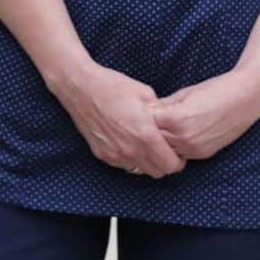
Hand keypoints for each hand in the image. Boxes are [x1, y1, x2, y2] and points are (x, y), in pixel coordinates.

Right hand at [50, 60, 185, 178]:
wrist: (81, 87)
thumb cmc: (113, 86)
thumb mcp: (145, 93)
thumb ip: (161, 113)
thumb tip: (169, 122)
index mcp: (144, 135)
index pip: (170, 164)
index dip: (178, 160)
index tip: (178, 151)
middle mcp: (130, 150)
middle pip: (157, 172)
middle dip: (165, 163)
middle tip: (164, 149)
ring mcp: (114, 155)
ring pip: (139, 170)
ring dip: (147, 162)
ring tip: (145, 145)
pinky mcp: (102, 155)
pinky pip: (123, 165)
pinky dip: (130, 158)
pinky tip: (128, 142)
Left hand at [152, 68, 259, 161]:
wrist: (246, 98)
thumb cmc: (216, 90)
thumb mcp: (185, 94)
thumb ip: (165, 105)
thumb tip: (146, 110)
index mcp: (177, 118)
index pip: (147, 123)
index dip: (142, 115)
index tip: (138, 110)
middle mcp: (184, 137)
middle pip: (154, 139)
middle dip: (149, 130)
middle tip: (145, 121)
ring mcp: (194, 149)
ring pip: (166, 150)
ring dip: (161, 141)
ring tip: (160, 128)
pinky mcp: (203, 154)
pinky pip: (181, 154)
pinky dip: (175, 146)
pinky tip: (175, 135)